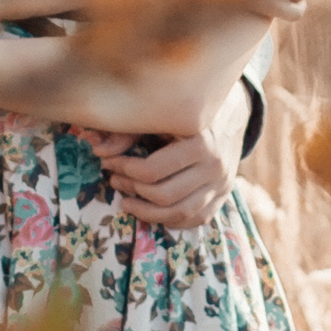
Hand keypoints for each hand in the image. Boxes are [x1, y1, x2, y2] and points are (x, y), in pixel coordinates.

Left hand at [101, 109, 240, 229]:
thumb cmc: (187, 110)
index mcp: (201, 141)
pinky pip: (195, 220)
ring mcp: (222, 184)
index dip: (123, 169)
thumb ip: (128, 131)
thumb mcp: (160, 114)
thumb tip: (98, 150)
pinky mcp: (223, 196)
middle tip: (114, 179)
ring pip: (179, 213)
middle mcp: (215, 166)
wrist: (232, 112)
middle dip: (132, 190)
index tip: (108, 162)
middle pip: (164, 195)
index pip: (152, 171)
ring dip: (146, 212)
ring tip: (126, 201)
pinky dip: (169, 220)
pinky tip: (150, 209)